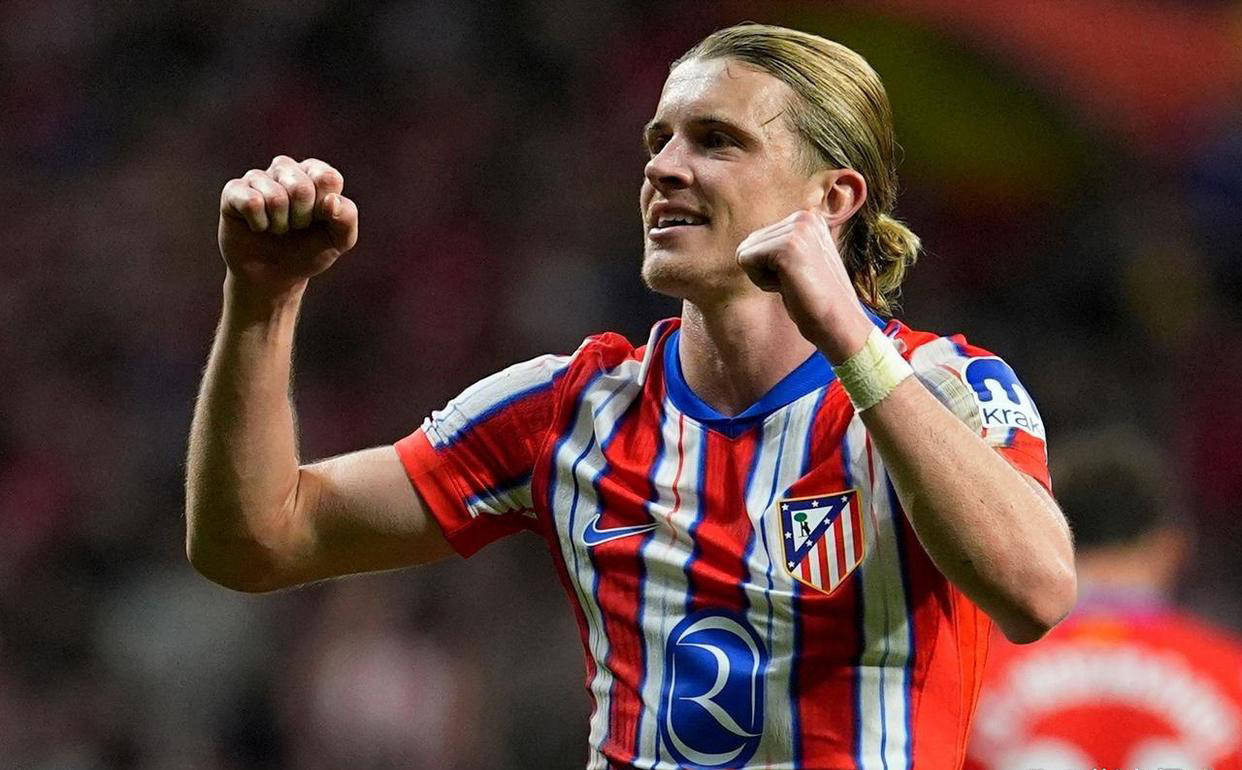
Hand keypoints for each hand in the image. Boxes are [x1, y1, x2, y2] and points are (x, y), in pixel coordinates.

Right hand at [218, 156, 358, 297]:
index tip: (319, 220)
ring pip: (275, 197)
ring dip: (279, 224)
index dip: (325, 209)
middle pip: (301, 187)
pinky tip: (258, 227)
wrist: (274, 276)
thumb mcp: (339, 240)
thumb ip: (347, 218)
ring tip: (277, 229)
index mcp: (314, 173)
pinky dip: (259, 224)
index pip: (327, 178)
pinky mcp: (233, 191)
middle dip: (301, 219)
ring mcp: (258, 177)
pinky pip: (251, 202)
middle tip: (295, 227)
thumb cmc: (308, 251)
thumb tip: (330, 201)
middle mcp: (285, 168)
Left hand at [735, 209, 871, 362]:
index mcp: (808, 217)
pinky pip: (745, 260)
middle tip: (795, 283)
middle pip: (749, 243)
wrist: (840, 323)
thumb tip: (745, 246)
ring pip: (745, 252)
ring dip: (763, 276)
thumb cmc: (816, 300)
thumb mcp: (799, 262)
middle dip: (764, 270)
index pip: (758, 238)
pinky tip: (789, 287)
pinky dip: (761, 281)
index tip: (799, 277)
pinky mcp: (787, 247)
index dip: (770, 266)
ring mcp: (797, 229)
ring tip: (794, 284)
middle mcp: (804, 216)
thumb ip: (780, 247)